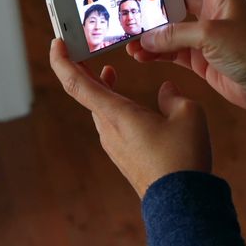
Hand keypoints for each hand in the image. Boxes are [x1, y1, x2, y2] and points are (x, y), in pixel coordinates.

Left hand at [49, 38, 211, 197]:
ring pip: (101, 110)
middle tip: (87, 51)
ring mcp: (115, 146)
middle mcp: (109, 130)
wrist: (181, 202)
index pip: (77, 83)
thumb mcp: (188, 114)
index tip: (57, 43)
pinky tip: (135, 106)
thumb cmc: (183, 157)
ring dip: (103, 90)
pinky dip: (115, 108)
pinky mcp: (124, 158)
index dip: (62, 61)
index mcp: (118, 115)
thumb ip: (174, 96)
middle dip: (84, 70)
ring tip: (112, 74)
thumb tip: (166, 91)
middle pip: (87, 94)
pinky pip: (113, 126)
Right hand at [127, 0, 245, 131]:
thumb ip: (176, 34)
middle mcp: (211, 10)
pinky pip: (171, 51)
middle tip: (125, 2)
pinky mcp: (200, 58)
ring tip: (127, 36)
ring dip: (149, 31)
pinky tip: (139, 55)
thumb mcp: (211, 36)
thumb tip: (145, 38)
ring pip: (169, 27)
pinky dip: (155, 52)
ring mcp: (204, 35)